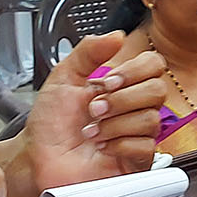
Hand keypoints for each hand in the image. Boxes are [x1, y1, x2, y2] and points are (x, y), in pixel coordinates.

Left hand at [0, 31, 168, 196]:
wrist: (38, 158)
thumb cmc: (50, 124)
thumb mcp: (62, 78)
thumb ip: (88, 52)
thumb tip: (116, 35)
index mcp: (120, 84)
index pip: (153, 65)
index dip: (134, 71)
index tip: (108, 81)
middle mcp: (132, 107)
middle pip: (157, 90)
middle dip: (120, 99)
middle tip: (94, 109)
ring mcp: (136, 134)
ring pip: (150, 119)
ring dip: (113, 125)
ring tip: (92, 132)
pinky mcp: (136, 161)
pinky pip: (145, 147)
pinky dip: (119, 145)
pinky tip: (102, 147)